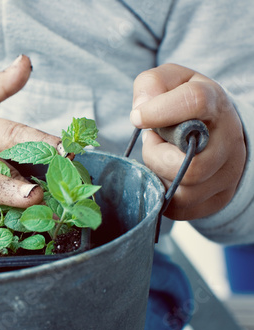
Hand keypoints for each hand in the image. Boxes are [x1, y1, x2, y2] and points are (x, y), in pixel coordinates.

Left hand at [130, 63, 245, 219]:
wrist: (214, 129)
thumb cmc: (184, 104)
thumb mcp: (170, 82)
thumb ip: (152, 85)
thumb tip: (140, 110)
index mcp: (215, 104)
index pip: (194, 102)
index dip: (158, 111)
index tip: (137, 117)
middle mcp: (229, 141)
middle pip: (191, 166)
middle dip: (156, 155)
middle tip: (152, 140)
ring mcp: (227, 174)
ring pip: (184, 192)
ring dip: (158, 175)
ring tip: (160, 156)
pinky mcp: (217, 199)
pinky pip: (180, 209)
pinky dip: (163, 193)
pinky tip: (163, 174)